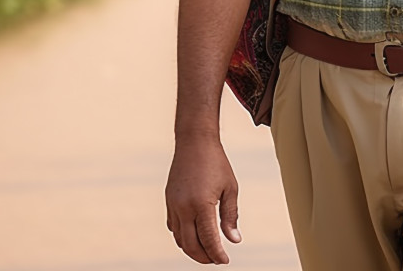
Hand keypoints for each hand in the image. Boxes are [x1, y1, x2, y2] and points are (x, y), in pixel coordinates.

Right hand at [166, 134, 241, 263]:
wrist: (194, 142)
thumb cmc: (216, 163)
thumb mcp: (230, 187)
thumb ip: (230, 215)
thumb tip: (234, 240)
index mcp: (201, 204)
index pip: (208, 239)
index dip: (217, 254)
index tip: (225, 261)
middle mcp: (184, 208)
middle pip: (191, 245)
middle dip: (204, 257)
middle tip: (216, 259)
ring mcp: (173, 205)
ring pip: (180, 239)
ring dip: (192, 249)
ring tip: (207, 251)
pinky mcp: (169, 201)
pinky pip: (173, 227)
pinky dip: (183, 237)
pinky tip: (194, 236)